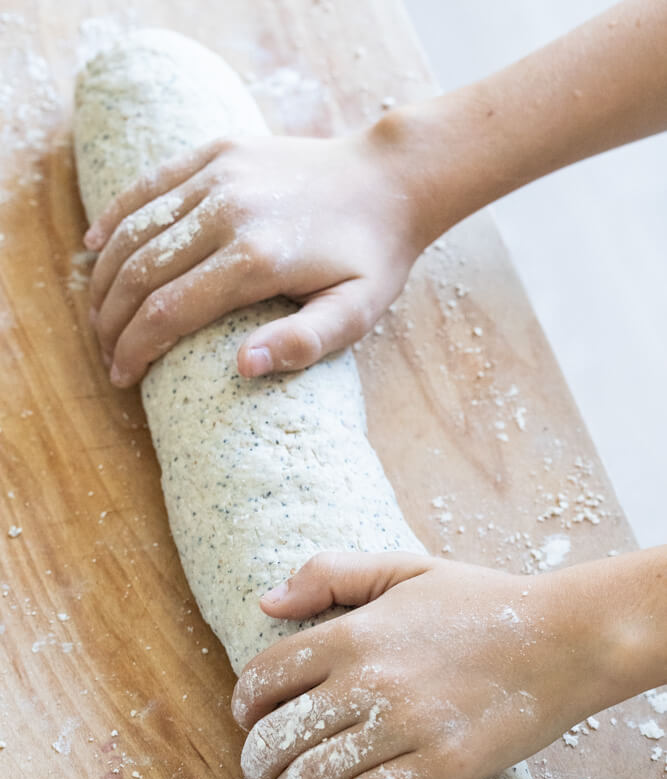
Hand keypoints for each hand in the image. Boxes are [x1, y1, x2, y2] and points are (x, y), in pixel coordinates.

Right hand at [84, 121, 429, 387]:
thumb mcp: (356, 313)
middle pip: (141, 272)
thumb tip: (242, 368)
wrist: (390, 180)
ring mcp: (219, 175)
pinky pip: (150, 183)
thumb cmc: (373, 257)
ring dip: (105, 275)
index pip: (169, 311)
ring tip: (98, 313)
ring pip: (136, 227)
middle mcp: (229, 211)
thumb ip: (303, 344)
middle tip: (107, 353)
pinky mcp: (218, 151)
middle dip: (112, 320)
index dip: (136, 348)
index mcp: (257, 258)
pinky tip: (96, 243)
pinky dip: (116, 215)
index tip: (123, 375)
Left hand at [230, 551, 609, 778]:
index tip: (246, 718)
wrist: (562, 639)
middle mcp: (370, 681)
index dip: (244, 703)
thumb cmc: (479, 601)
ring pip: (314, 775)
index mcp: (354, 632)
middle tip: (259, 770)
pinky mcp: (441, 766)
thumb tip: (265, 602)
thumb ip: (330, 574)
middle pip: (280, 733)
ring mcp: (405, 727)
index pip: (267, 675)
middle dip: (256, 760)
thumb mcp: (403, 568)